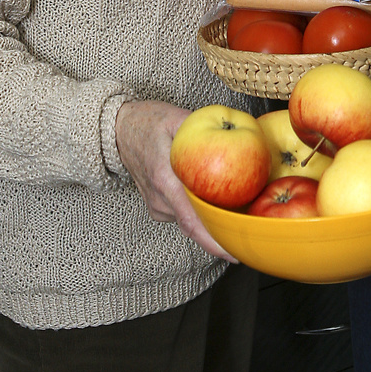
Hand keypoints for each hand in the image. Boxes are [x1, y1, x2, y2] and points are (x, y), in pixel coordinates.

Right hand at [115, 100, 236, 261]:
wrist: (120, 131)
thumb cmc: (148, 122)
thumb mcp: (176, 118)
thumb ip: (204, 130)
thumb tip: (232, 130)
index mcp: (165, 180)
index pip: (192, 221)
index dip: (214, 241)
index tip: (235, 253)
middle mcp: (160, 200)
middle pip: (196, 227)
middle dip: (222, 235)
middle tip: (250, 235)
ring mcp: (158, 206)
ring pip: (191, 221)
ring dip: (213, 219)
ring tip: (239, 211)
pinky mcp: (160, 206)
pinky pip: (185, 214)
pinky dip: (202, 211)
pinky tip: (217, 200)